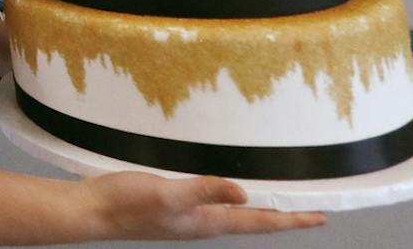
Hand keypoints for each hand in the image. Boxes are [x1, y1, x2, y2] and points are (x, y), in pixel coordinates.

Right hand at [89, 171, 325, 238]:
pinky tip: (227, 188)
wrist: (91, 212)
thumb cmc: (127, 204)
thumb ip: (204, 190)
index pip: (258, 222)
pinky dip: (231, 198)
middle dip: (282, 217)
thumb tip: (245, 194)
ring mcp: (188, 217)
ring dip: (259, 210)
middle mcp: (203, 223)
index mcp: (206, 223)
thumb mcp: (167, 193)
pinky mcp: (173, 207)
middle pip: (252, 222)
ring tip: (279, 201)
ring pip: (234, 215)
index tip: (321, 218)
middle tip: (309, 211)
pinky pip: (214, 204)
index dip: (290, 220)